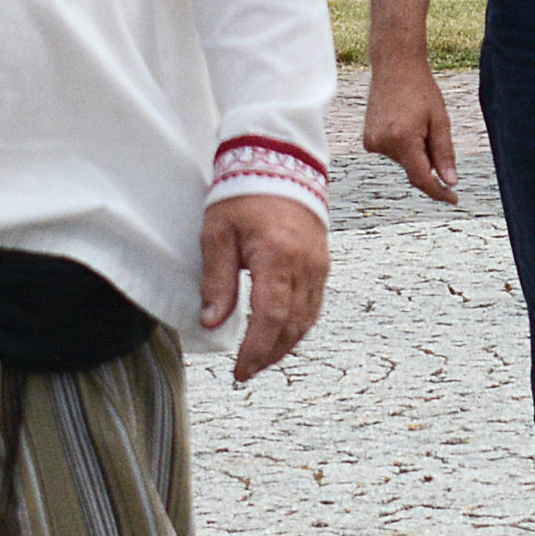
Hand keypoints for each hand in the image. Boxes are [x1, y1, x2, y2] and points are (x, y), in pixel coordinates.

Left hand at [199, 195, 330, 381]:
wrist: (280, 163)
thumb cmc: (244, 194)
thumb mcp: (218, 234)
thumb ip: (216, 279)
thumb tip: (212, 320)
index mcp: (277, 258)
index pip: (270, 318)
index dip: (256, 349)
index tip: (240, 370)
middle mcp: (305, 266)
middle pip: (292, 326)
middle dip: (269, 354)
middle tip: (246, 372)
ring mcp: (319, 266)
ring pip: (307, 320)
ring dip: (284, 344)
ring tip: (260, 359)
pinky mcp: (322, 264)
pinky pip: (313, 305)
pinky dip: (297, 326)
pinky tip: (280, 335)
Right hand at [362, 57, 456, 204]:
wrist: (394, 67)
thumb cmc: (421, 90)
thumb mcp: (440, 121)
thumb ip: (444, 154)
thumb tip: (451, 182)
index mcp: (402, 139)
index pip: (421, 178)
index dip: (439, 191)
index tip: (454, 199)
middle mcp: (383, 144)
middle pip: (414, 169)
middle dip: (429, 160)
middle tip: (432, 130)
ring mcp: (372, 143)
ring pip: (405, 162)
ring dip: (416, 151)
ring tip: (416, 121)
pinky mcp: (368, 141)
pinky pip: (394, 154)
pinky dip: (405, 147)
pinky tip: (404, 123)